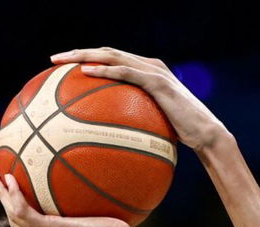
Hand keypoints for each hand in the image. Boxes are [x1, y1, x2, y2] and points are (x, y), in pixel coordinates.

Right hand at [0, 172, 133, 226]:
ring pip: (13, 216)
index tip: (16, 197)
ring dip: (1, 195)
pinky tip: (9, 178)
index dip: (19, 214)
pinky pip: (22, 210)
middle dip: (3, 202)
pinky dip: (13, 195)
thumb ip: (94, 219)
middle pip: (16, 223)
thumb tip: (101, 196)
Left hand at [49, 47, 230, 152]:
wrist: (206, 135)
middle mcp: (149, 66)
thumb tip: (108, 142)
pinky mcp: (158, 82)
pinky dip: (105, 70)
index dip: (87, 59)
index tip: (62, 68)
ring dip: (85, 55)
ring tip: (62, 61)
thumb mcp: (152, 128)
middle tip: (53, 60)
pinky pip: (126, 73)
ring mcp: (154, 71)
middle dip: (78, 53)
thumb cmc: (180, 137)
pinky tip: (85, 73)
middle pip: (107, 52)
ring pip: (113, 56)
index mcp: (146, 73)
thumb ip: (133, 124)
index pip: (112, 60)